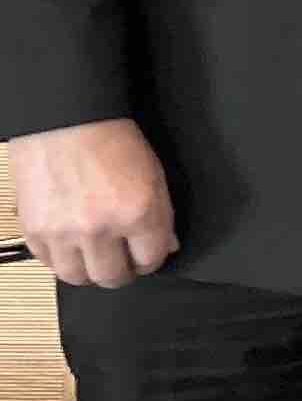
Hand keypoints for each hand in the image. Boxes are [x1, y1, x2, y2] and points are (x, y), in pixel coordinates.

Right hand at [7, 117, 177, 286]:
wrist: (65, 122)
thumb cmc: (110, 140)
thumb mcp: (153, 174)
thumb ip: (161, 215)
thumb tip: (166, 245)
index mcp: (137, 213)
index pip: (150, 261)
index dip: (150, 260)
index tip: (146, 257)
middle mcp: (100, 228)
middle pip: (112, 277)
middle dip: (121, 271)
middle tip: (122, 261)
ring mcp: (63, 233)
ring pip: (78, 278)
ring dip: (89, 271)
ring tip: (95, 256)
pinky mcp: (35, 232)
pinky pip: (49, 264)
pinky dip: (61, 259)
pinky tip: (70, 244)